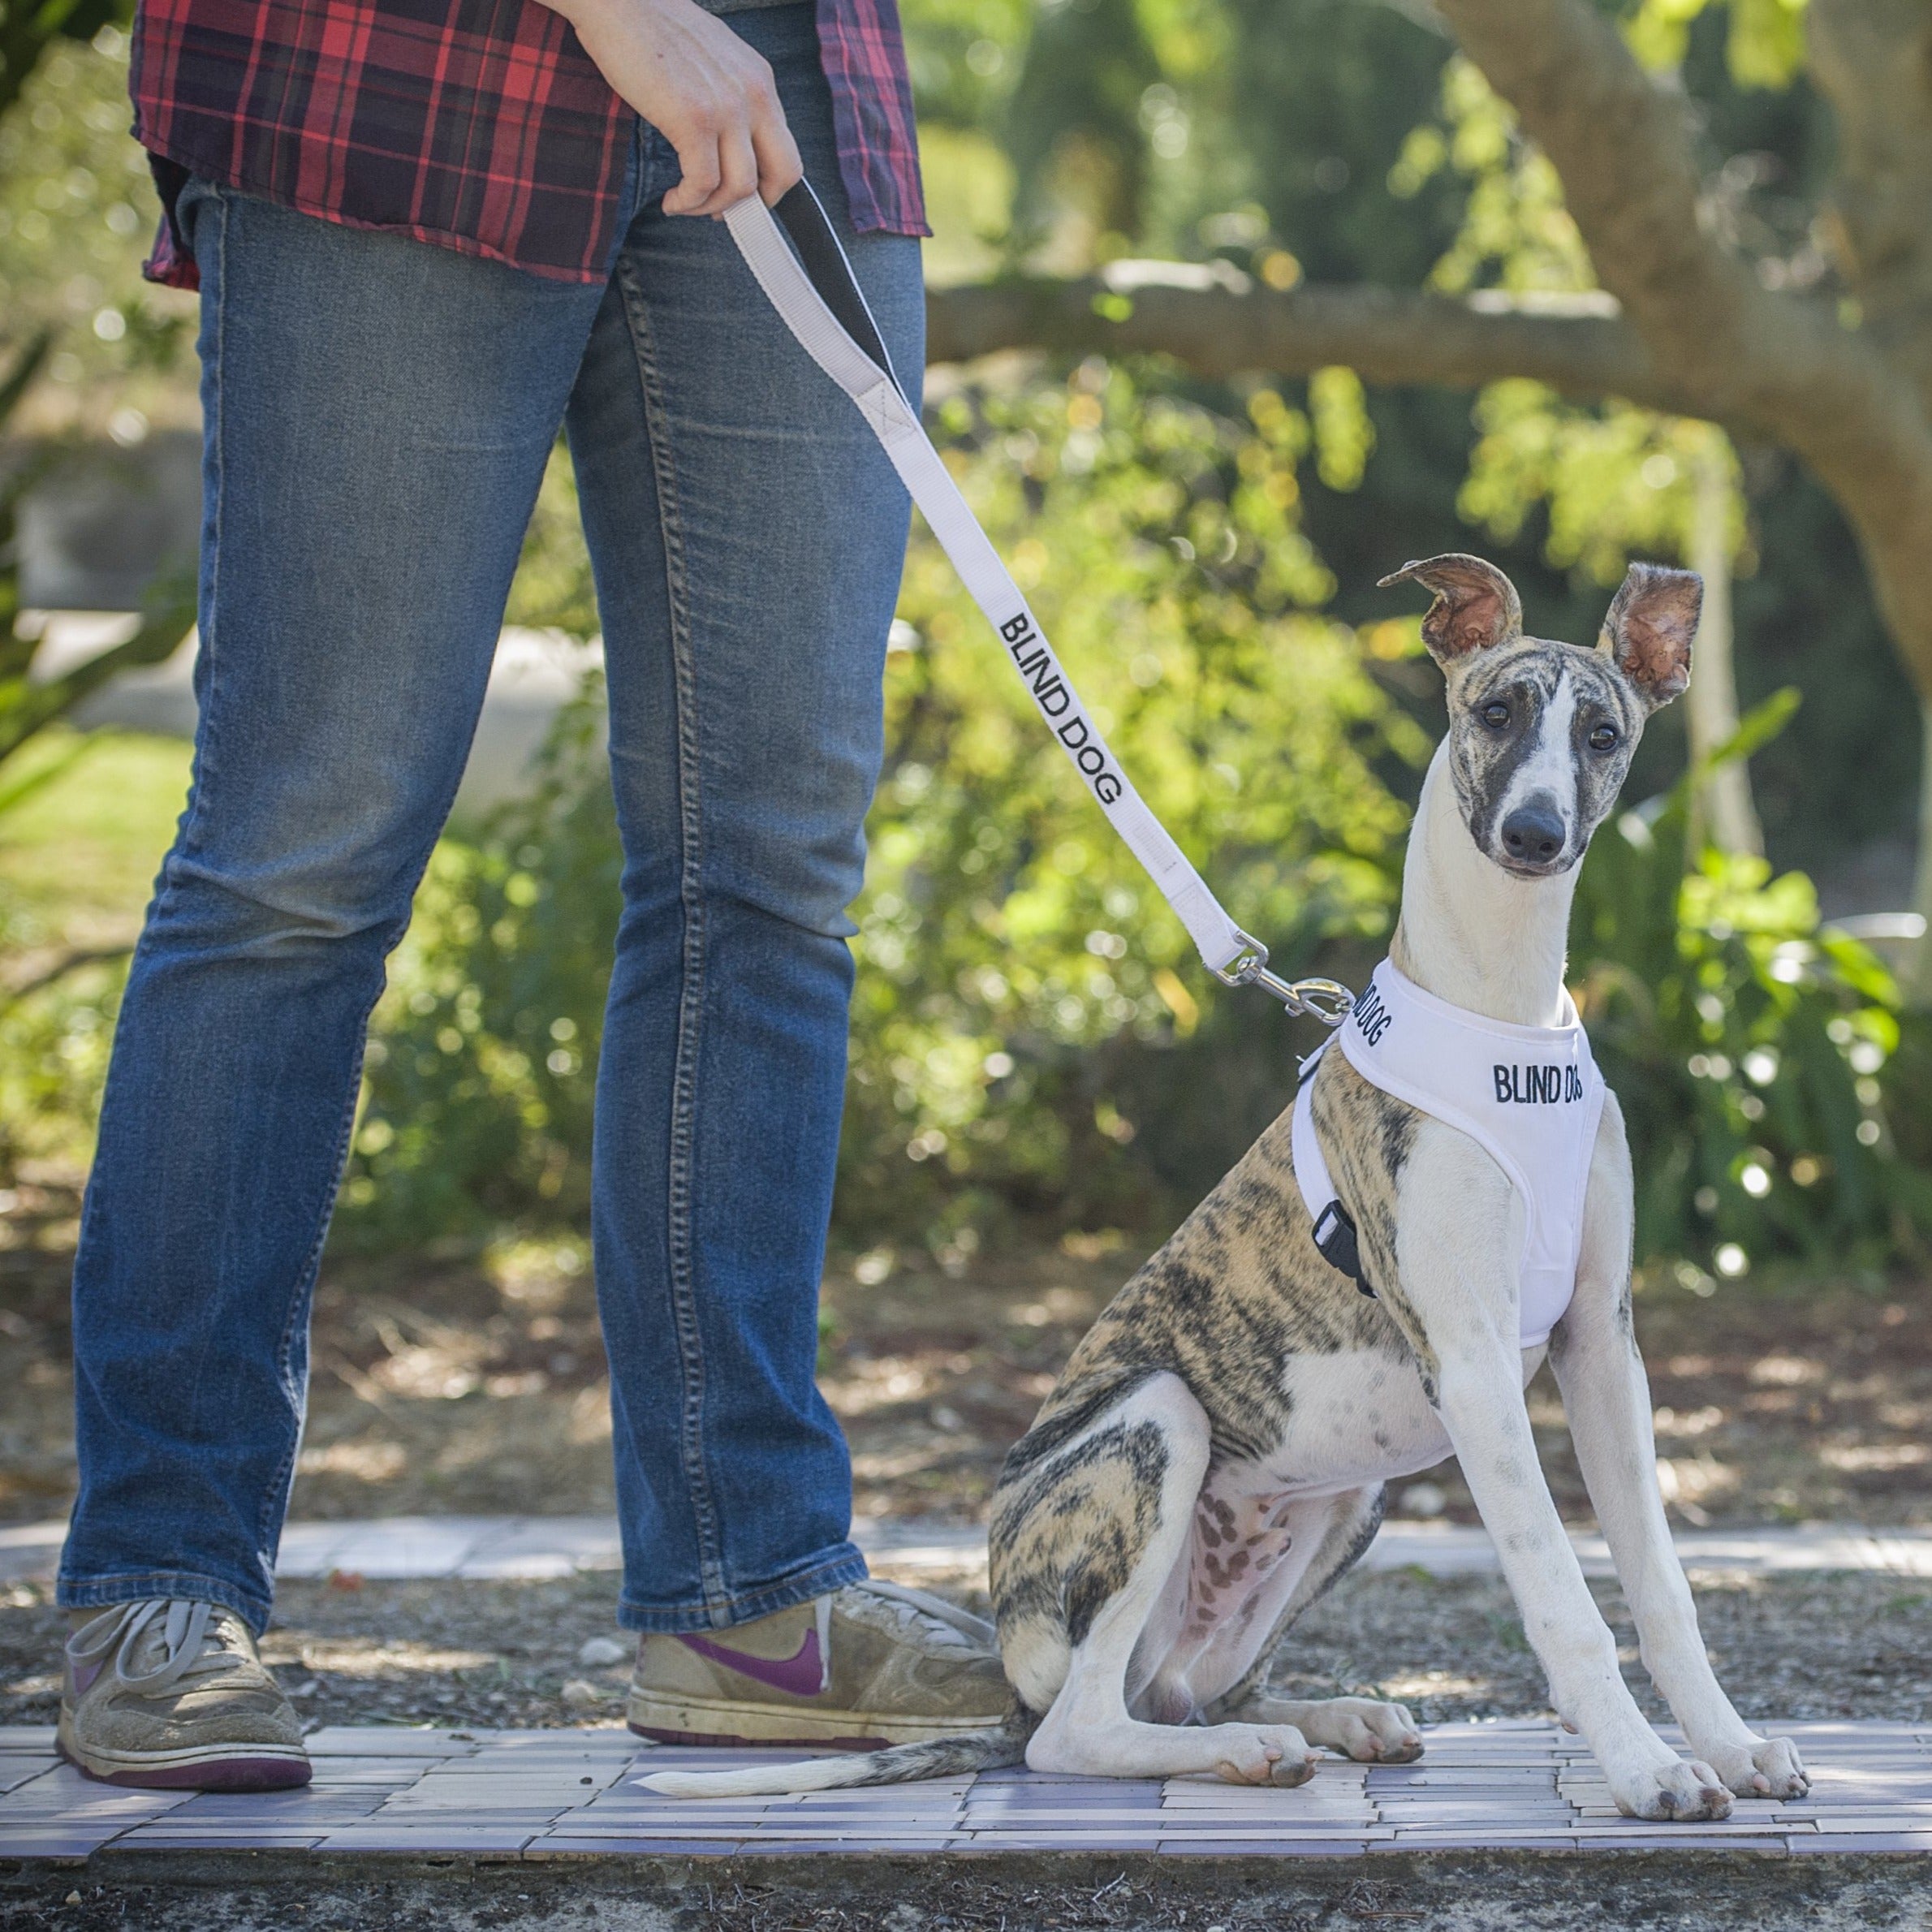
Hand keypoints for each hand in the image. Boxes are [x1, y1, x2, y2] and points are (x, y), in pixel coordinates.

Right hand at [538, 0, 802, 215]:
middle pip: (782, 175)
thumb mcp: (713, 61)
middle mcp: (753, 94)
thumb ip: (731, 99)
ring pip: (741, 188)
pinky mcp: (693, 119)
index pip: (788, 153)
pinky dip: (687, 202)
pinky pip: (703, 183)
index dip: (768, 188)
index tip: (739, 198)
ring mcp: (726, 107)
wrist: (617, 0)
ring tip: (685, 202)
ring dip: (710, 207)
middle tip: (721, 211)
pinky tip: (671, 200)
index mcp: (760, 81)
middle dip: (755, 206)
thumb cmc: (654, 30)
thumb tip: (731, 148)